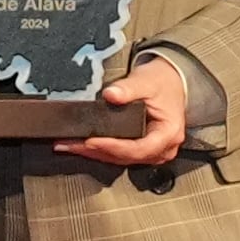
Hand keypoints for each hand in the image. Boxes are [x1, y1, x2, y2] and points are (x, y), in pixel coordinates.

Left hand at [63, 55, 190, 167]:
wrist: (171, 82)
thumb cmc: (162, 83)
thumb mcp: (146, 81)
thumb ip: (128, 88)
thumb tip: (111, 94)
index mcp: (168, 133)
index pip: (138, 148)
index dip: (112, 147)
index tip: (91, 141)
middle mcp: (162, 148)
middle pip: (125, 157)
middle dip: (95, 151)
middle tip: (69, 144)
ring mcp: (152, 151)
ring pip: (119, 159)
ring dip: (93, 153)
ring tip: (68, 145)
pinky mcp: (141, 150)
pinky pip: (118, 155)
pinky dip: (99, 151)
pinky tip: (80, 146)